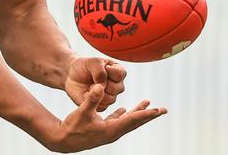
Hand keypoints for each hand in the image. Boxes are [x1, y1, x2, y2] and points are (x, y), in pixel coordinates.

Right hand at [47, 84, 165, 152]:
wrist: (64, 140)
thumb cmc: (73, 127)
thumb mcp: (82, 112)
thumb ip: (92, 99)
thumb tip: (100, 86)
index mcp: (111, 129)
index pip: (132, 120)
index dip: (145, 114)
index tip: (157, 110)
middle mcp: (114, 132)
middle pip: (135, 122)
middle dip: (149, 115)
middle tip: (163, 110)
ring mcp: (109, 131)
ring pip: (128, 120)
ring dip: (139, 113)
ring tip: (149, 106)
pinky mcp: (104, 129)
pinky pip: (118, 121)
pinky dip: (125, 114)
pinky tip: (125, 110)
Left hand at [64, 57, 125, 111]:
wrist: (72, 75)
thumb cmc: (84, 66)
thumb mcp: (92, 62)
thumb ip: (100, 71)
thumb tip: (102, 87)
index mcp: (118, 72)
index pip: (120, 74)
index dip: (108, 71)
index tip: (100, 67)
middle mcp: (117, 86)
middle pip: (117, 88)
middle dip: (102, 83)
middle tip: (92, 78)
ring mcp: (111, 97)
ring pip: (110, 99)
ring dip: (96, 91)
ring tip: (89, 85)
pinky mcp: (102, 106)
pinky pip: (101, 106)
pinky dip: (91, 99)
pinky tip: (86, 93)